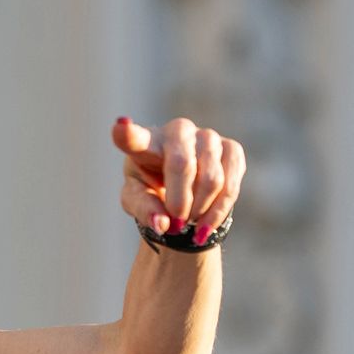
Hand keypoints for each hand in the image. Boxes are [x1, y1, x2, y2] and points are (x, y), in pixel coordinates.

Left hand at [112, 117, 245, 245]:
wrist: (183, 188)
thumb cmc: (152, 190)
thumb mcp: (137, 202)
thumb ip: (144, 210)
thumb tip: (163, 224)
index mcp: (146, 142)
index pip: (135, 137)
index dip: (128, 134)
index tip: (120, 127)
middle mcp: (178, 131)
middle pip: (182, 165)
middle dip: (179, 203)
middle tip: (175, 224)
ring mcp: (208, 136)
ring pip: (211, 179)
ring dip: (199, 210)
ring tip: (188, 222)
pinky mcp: (232, 149)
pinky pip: (230, 186)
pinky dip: (217, 213)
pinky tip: (204, 225)